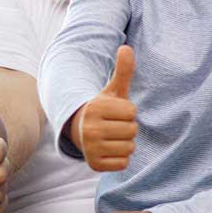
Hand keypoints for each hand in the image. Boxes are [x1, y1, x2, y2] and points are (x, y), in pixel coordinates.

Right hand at [73, 45, 135, 171]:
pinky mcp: (94, 165)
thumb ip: (122, 70)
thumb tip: (126, 47)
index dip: (127, 112)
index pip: (132, 112)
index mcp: (94, 108)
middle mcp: (90, 129)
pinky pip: (123, 163)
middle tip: (112, 126)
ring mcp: (91, 148)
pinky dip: (120, 158)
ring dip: (124, 143)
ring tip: (111, 137)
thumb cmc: (102, 109)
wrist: (79, 130)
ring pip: (129, 148)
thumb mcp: (112, 90)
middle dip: (126, 128)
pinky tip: (109, 149)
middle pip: (132, 131)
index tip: (114, 112)